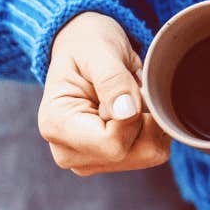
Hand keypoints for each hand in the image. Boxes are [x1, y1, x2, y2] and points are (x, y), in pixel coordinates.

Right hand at [39, 11, 170, 176]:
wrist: (84, 49)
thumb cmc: (87, 47)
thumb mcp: (98, 52)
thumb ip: (112, 79)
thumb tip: (127, 112)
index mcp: (56, 125)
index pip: (112, 143)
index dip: (133, 117)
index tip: (127, 89)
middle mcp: (67, 152)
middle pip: (131, 153)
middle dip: (144, 119)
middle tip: (130, 90)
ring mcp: (88, 162)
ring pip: (147, 155)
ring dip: (150, 123)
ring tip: (130, 99)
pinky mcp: (108, 162)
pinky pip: (152, 153)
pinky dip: (153, 129)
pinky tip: (135, 111)